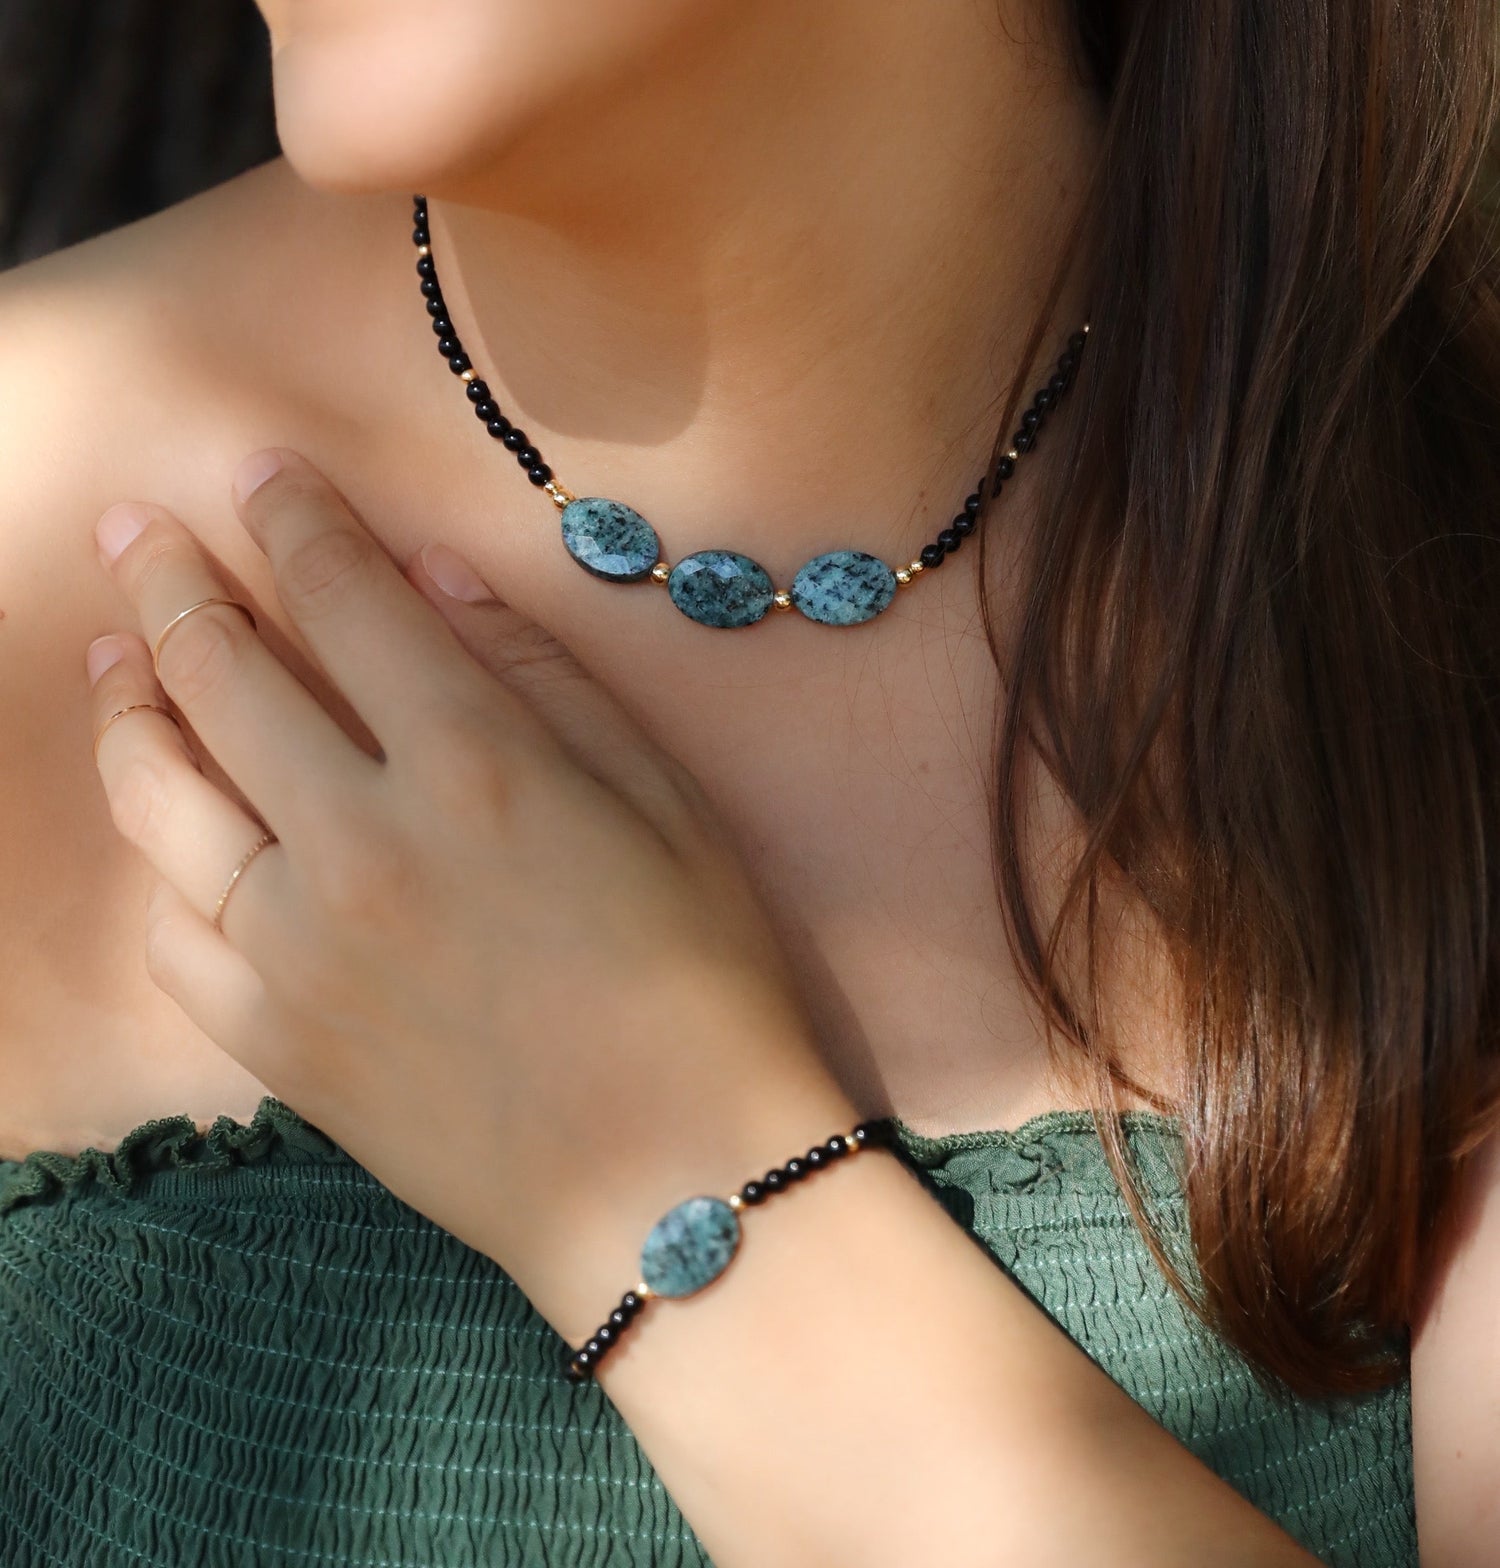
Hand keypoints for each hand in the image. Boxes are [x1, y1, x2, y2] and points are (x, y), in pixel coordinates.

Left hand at [84, 446, 856, 1337]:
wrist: (675, 1185)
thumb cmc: (706, 983)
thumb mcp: (665, 803)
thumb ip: (542, 675)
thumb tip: (432, 575)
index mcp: (476, 765)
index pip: (346, 599)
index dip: (294, 519)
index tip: (257, 469)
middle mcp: (361, 840)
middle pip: (223, 673)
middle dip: (170, 579)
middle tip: (133, 527)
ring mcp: (300, 947)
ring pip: (159, 795)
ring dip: (127, 704)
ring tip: (115, 656)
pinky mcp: (276, 1041)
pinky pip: (172, 932)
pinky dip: (159, 862)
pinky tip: (168, 828)